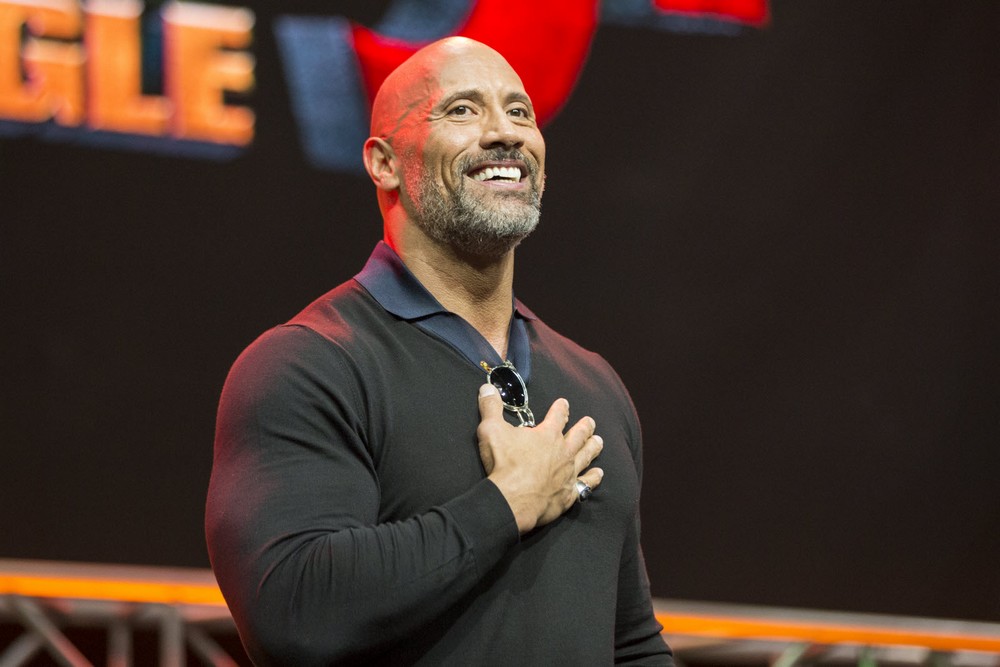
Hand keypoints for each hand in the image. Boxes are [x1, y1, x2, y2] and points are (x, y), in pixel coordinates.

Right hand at [477, 383, 603, 533]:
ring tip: (599, 441)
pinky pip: (586, 483)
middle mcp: (562, 451)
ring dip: (593, 448)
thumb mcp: (491, 430)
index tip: (564, 403)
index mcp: (546, 435)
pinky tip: (598, 474)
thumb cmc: (503, 463)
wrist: (512, 500)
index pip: (557, 416)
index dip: (561, 408)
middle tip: (591, 421)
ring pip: (586, 456)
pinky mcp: (568, 493)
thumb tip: (486, 387)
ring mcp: (568, 473)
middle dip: (584, 426)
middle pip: (578, 435)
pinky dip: (593, 478)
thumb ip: (490, 407)